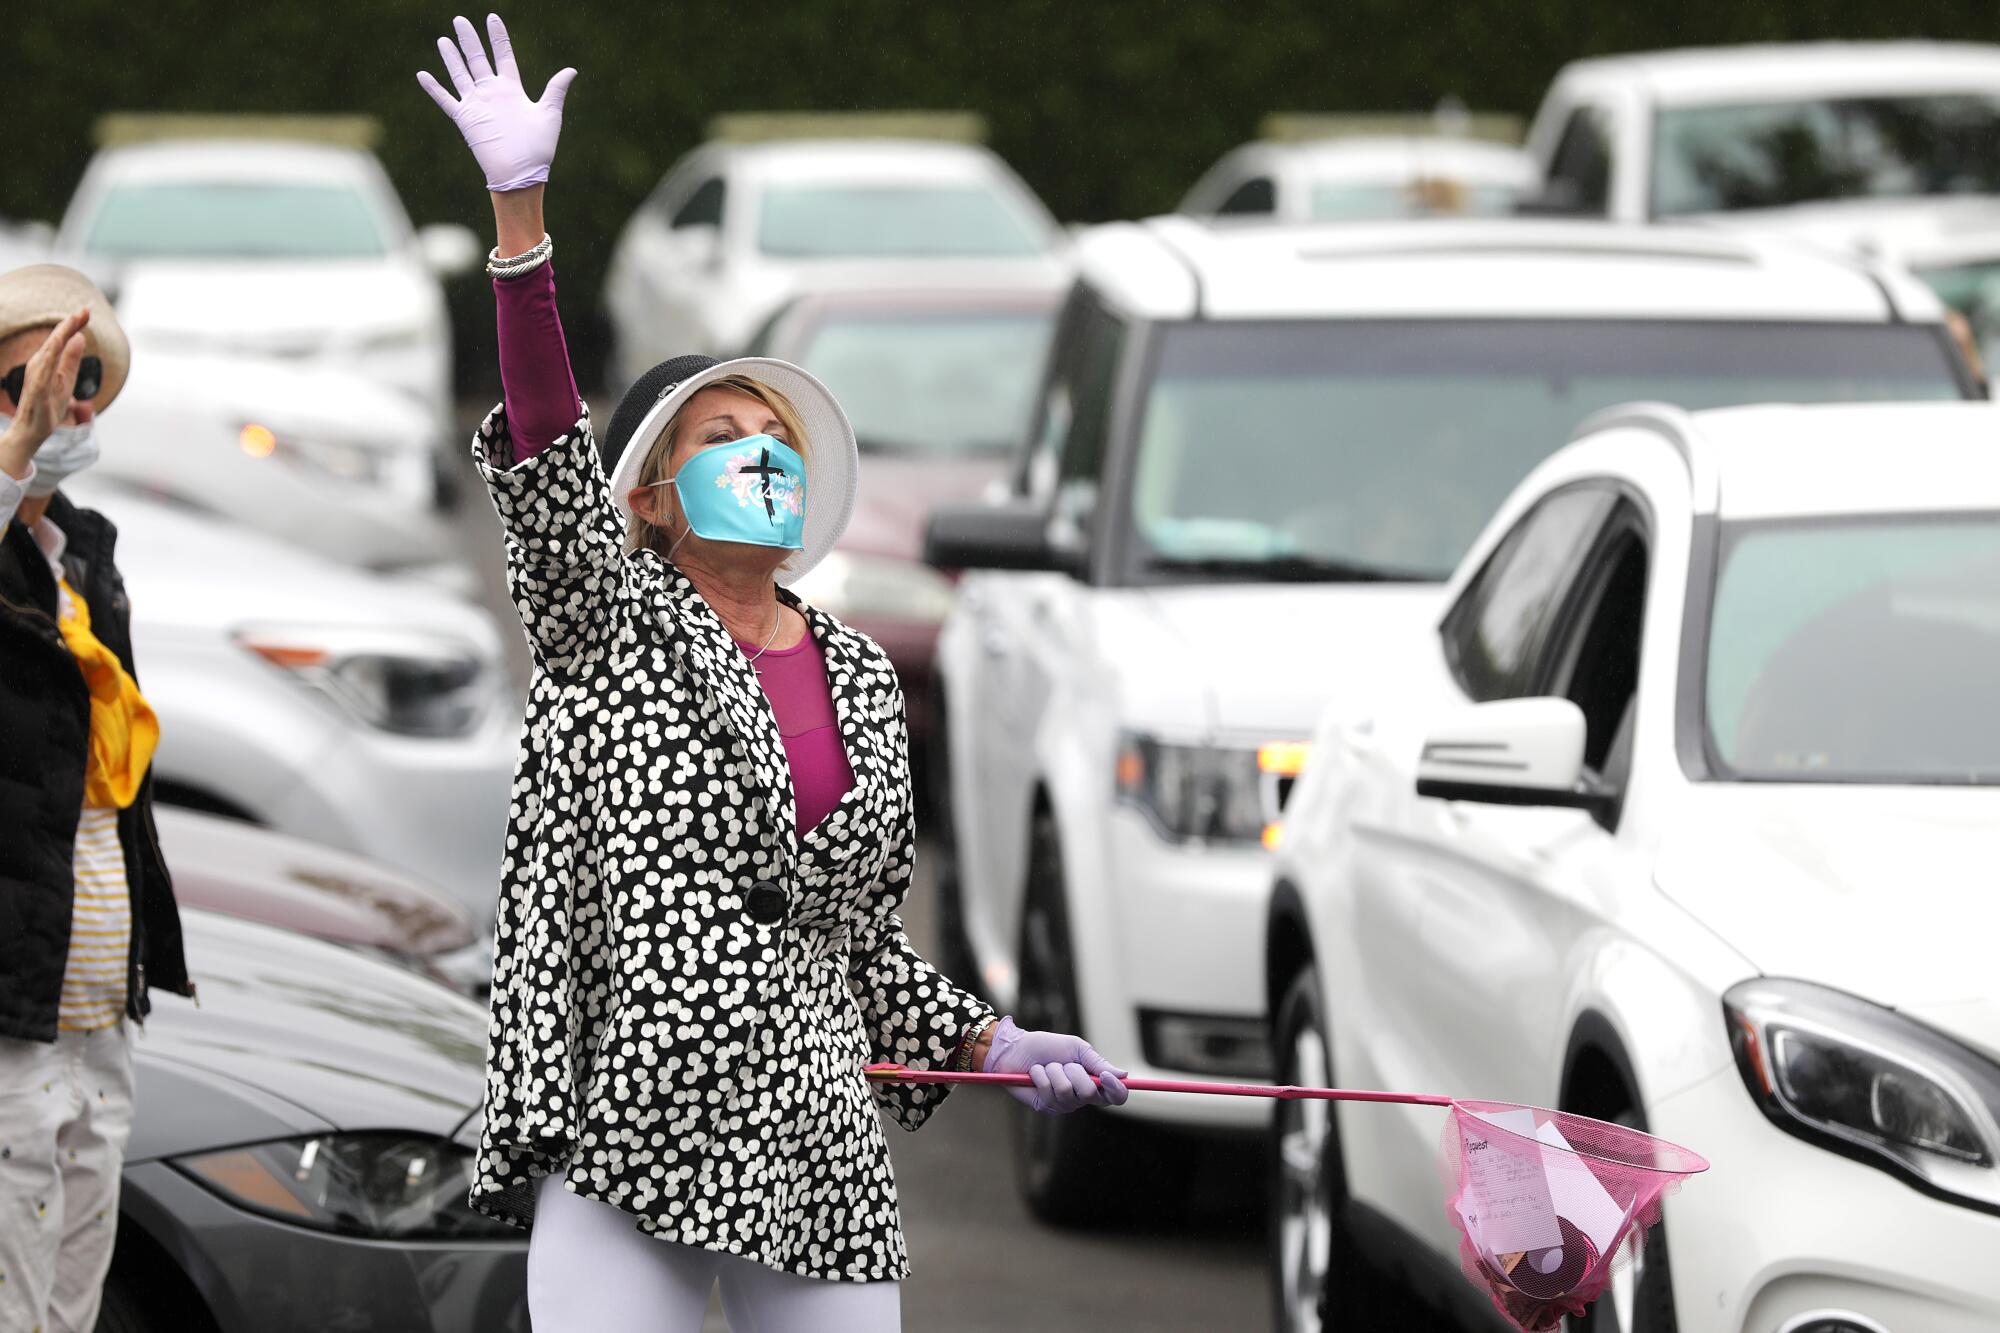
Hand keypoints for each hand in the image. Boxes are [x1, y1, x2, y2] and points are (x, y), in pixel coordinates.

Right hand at [1, 308, 89, 477]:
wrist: (32, 430)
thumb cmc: (48, 404)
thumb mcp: (66, 379)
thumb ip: (72, 359)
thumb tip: (80, 336)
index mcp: (47, 361)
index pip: (62, 339)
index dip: (74, 324)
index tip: (87, 310)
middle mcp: (38, 364)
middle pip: (56, 340)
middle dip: (69, 324)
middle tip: (84, 309)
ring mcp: (35, 375)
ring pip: (49, 351)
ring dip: (61, 335)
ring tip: (73, 321)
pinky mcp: (35, 388)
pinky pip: (42, 371)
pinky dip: (49, 357)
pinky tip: (56, 346)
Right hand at [417, 14, 575, 192]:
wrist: (521, 174)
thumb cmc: (539, 148)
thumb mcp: (549, 114)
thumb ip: (555, 89)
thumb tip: (571, 69)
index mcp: (512, 89)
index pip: (503, 56)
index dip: (497, 37)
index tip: (492, 17)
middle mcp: (492, 93)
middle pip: (477, 59)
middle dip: (469, 39)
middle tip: (460, 19)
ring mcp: (477, 105)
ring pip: (460, 74)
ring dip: (451, 57)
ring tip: (443, 39)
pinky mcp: (465, 120)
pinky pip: (446, 100)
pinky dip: (434, 88)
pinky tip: (422, 74)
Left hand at [982, 1016, 1129, 1114]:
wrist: (1016, 1048)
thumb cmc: (1046, 1047)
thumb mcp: (1076, 1049)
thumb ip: (1098, 1063)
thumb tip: (1123, 1075)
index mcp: (1092, 1081)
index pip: (1115, 1097)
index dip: (1116, 1090)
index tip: (1105, 1076)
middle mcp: (1080, 1097)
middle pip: (1090, 1093)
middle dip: (1075, 1072)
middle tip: (1063, 1063)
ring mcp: (1063, 1104)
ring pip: (1067, 1092)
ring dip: (1055, 1072)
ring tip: (1047, 1066)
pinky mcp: (1045, 1107)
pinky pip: (1049, 1093)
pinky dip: (1041, 1076)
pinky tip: (1035, 1074)